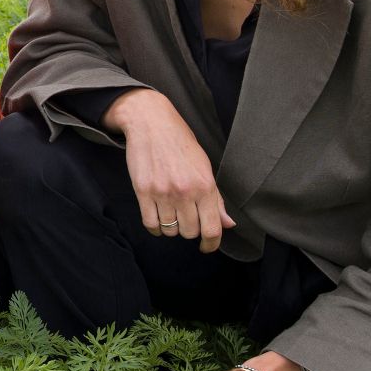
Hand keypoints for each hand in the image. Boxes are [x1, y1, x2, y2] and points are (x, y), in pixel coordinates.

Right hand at [105, 89, 234, 251]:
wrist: (151, 123)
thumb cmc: (180, 143)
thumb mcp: (204, 167)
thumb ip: (216, 199)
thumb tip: (227, 224)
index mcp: (205, 185)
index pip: (212, 228)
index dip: (211, 244)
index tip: (207, 247)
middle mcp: (185, 191)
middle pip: (190, 232)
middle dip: (190, 231)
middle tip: (186, 219)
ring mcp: (163, 192)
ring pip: (170, 230)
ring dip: (171, 228)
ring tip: (171, 215)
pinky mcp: (143, 191)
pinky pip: (150, 223)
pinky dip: (155, 227)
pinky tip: (158, 220)